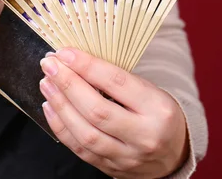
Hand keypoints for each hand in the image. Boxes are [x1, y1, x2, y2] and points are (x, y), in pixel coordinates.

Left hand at [40, 48, 188, 178]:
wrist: (174, 154)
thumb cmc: (156, 114)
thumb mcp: (148, 90)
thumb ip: (115, 79)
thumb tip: (73, 59)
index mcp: (157, 108)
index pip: (116, 82)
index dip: (86, 65)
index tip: (64, 53)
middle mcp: (144, 135)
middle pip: (97, 110)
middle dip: (67, 84)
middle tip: (49, 66)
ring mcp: (127, 156)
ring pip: (85, 133)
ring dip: (60, 105)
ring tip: (46, 84)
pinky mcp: (112, 168)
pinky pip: (79, 149)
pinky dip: (60, 126)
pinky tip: (50, 107)